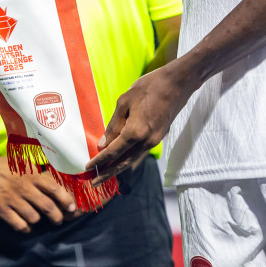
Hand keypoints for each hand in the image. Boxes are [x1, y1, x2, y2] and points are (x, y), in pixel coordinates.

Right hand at [0, 149, 78, 232]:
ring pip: (34, 217)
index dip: (66, 200)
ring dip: (38, 220)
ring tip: (36, 218)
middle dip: (57, 217)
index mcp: (31, 174)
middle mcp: (23, 187)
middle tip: (58, 220)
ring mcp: (12, 199)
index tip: (71, 208)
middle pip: (47, 207)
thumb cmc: (3, 166)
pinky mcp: (1, 209)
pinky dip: (25, 228)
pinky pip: (19, 225)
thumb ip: (39, 171)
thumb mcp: (23, 163)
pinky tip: (24, 224)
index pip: (55, 188)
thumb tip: (60, 177)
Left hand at [85, 63, 192, 181]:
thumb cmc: (149, 87)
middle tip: (94, 182)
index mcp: (135, 132)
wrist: (177, 84)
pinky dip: (129, 160)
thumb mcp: (125, 101)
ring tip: (105, 175)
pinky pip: (140, 154)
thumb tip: (104, 143)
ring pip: (133, 160)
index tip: (88, 167)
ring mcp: (154, 141)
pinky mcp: (159, 138)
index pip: (113, 151)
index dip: (100, 160)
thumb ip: (114, 124)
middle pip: (124, 162)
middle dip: (108, 173)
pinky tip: (122, 163)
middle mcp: (146, 142)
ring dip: (118, 169)